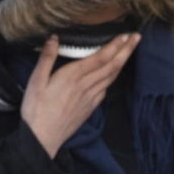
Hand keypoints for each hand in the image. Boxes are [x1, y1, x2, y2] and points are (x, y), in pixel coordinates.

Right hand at [20, 33, 137, 158]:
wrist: (43, 138)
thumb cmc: (36, 109)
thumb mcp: (36, 81)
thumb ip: (47, 58)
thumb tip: (54, 38)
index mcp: (73, 77)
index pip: (100, 58)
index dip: (114, 45)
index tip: (125, 35)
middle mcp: (86, 86)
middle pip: (111, 66)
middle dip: (126, 50)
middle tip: (137, 37)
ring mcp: (90, 98)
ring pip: (111, 77)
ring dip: (122, 62)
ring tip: (130, 51)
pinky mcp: (90, 108)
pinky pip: (105, 89)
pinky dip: (113, 78)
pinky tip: (114, 73)